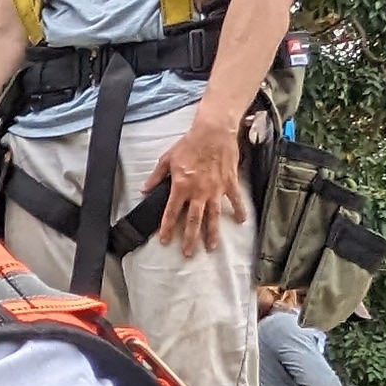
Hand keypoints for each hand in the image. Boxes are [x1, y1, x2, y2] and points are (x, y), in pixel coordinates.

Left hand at [152, 109, 256, 253]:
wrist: (213, 131)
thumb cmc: (189, 143)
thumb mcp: (167, 159)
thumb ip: (156, 177)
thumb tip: (144, 190)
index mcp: (181, 186)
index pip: (171, 212)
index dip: (166, 228)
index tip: (164, 240)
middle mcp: (198, 192)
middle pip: (193, 221)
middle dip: (189, 239)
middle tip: (187, 254)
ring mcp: (215, 189)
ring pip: (213, 216)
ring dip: (211, 233)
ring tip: (211, 247)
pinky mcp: (230, 183)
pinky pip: (235, 200)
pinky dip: (239, 210)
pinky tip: (241, 221)